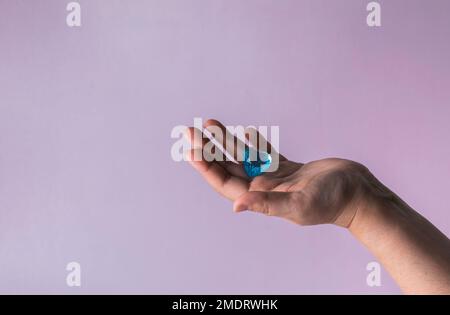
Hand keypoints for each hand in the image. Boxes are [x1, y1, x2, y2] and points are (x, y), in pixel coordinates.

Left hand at [185, 119, 375, 227]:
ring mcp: (275, 178)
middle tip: (190, 130)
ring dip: (225, 142)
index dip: (206, 167)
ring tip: (209, 124)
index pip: (225, 183)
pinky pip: (263, 153)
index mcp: (262, 198)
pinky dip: (252, 142)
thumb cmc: (333, 201)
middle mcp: (264, 189)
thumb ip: (268, 204)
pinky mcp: (289, 168)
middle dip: (208, 150)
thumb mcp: (299, 204)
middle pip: (228, 168)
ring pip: (243, 157)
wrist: (359, 194)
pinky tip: (241, 131)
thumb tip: (236, 206)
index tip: (190, 148)